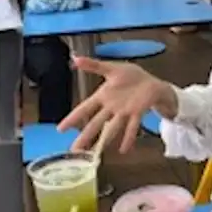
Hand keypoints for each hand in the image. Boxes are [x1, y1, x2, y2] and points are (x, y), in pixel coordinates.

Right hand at [59, 57, 173, 153]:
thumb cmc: (131, 76)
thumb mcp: (111, 68)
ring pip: (111, 128)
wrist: (151, 82)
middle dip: (84, 137)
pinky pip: (132, 127)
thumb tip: (75, 58)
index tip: (61, 129)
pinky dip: (128, 138)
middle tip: (74, 150)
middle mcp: (111, 108)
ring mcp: (124, 112)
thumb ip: (93, 65)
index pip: (84, 109)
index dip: (72, 118)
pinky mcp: (137, 113)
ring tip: (95, 153)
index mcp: (103, 96)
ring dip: (103, 141)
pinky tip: (123, 150)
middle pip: (95, 124)